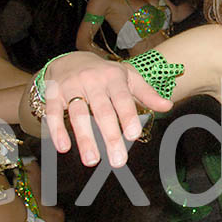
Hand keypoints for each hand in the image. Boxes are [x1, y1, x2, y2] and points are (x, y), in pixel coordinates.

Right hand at [41, 52, 172, 167]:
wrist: (71, 59)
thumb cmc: (106, 75)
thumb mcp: (128, 79)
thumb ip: (147, 94)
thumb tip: (168, 106)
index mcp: (114, 77)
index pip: (122, 99)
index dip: (127, 116)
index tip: (132, 136)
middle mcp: (93, 81)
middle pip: (102, 111)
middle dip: (110, 136)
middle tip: (118, 162)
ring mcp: (72, 86)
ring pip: (78, 114)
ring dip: (85, 138)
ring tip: (92, 161)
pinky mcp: (54, 94)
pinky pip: (53, 113)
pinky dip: (57, 130)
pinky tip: (63, 148)